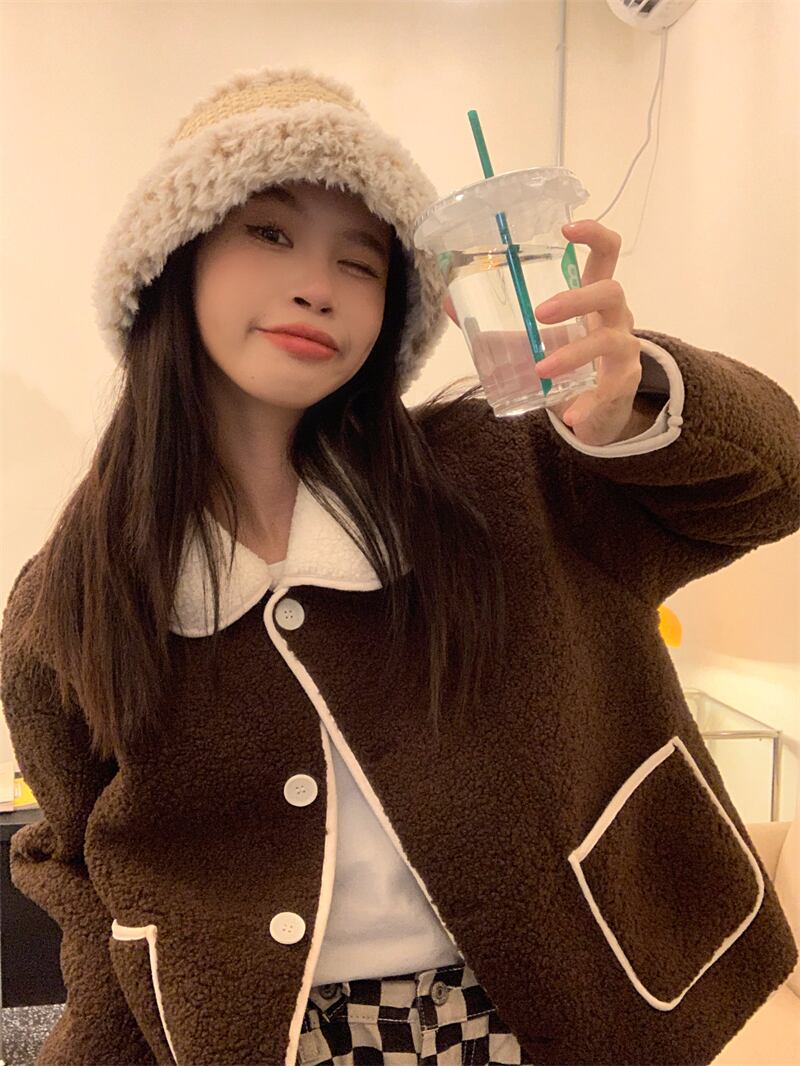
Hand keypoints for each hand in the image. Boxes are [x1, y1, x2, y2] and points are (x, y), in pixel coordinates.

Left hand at [441, 220, 642, 445]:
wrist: (596, 409)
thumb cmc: (566, 361)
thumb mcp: (531, 340)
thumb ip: (495, 323)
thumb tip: (448, 302)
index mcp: (593, 297)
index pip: (606, 253)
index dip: (593, 234)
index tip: (566, 228)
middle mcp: (616, 317)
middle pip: (610, 291)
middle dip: (575, 299)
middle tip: (539, 314)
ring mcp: (624, 349)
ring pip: (609, 340)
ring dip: (573, 353)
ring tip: (541, 369)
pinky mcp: (623, 383)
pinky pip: (610, 390)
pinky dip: (589, 403)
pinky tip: (571, 416)